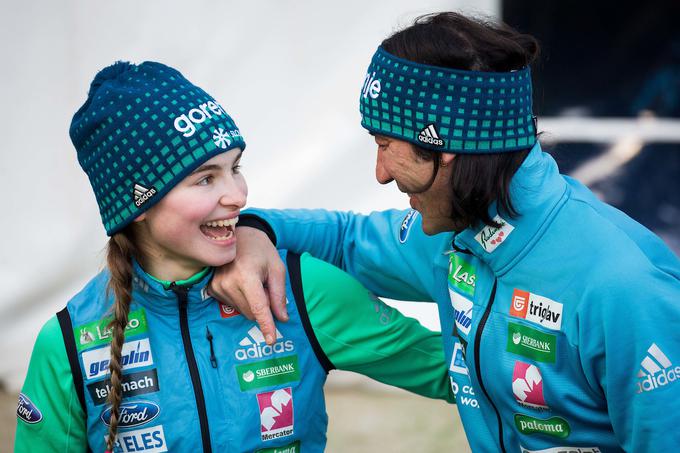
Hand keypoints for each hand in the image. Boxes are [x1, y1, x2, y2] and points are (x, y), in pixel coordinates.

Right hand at [209, 227, 287, 343]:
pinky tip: (241, 283)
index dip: (266, 325)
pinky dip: (241, 299)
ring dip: (251, 302)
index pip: (258, 307)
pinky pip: (232, 305)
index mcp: (247, 276)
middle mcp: (228, 282)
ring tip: (252, 280)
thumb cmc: (261, 250)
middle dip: (263, 306)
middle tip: (264, 285)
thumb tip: (281, 318)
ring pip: (242, 310)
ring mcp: (217, 286)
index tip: (271, 341)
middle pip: (252, 312)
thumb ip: (279, 294)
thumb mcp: (277, 268)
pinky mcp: (212, 288)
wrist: (238, 235)